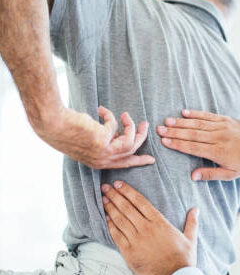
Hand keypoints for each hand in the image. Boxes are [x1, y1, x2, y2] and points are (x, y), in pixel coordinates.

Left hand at [38, 106, 154, 168]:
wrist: (53, 124)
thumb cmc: (68, 131)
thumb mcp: (90, 142)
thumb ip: (105, 142)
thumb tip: (118, 133)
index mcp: (99, 163)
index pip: (124, 164)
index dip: (139, 161)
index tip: (151, 159)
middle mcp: (103, 160)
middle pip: (132, 151)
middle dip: (141, 137)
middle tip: (145, 125)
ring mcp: (103, 152)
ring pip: (130, 141)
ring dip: (131, 126)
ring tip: (126, 114)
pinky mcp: (103, 140)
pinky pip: (115, 125)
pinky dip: (109, 115)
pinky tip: (100, 110)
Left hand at [101, 181, 198, 274]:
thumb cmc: (183, 258)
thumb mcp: (190, 238)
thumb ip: (191, 222)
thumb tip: (196, 209)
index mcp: (159, 222)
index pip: (140, 202)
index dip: (128, 191)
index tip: (118, 184)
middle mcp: (146, 228)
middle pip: (127, 208)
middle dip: (115, 196)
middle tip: (105, 187)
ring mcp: (136, 240)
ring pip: (120, 220)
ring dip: (110, 208)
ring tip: (103, 199)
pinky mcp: (129, 252)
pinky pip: (117, 236)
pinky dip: (110, 226)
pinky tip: (105, 218)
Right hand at [157, 110, 239, 180]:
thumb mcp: (229, 174)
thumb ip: (210, 175)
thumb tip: (192, 176)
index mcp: (217, 152)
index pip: (193, 147)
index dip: (178, 144)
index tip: (164, 141)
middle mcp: (217, 138)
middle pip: (192, 134)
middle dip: (174, 132)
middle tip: (160, 130)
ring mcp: (221, 127)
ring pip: (197, 123)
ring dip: (181, 122)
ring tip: (167, 121)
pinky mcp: (225, 119)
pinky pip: (208, 115)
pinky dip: (195, 113)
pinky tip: (184, 112)